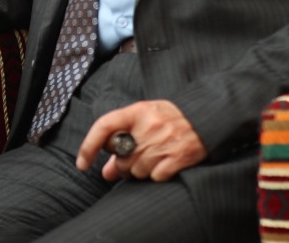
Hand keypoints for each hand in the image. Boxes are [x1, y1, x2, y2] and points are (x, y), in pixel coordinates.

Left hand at [77, 100, 206, 181]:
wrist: (206, 117)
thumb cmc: (169, 118)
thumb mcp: (144, 120)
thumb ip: (122, 141)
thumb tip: (106, 173)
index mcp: (137, 111)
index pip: (104, 127)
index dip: (89, 146)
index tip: (82, 164)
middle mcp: (149, 125)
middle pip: (121, 159)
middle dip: (123, 165)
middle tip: (135, 158)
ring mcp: (164, 141)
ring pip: (137, 171)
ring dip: (141, 171)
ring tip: (153, 158)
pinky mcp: (179, 157)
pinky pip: (156, 177)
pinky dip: (158, 175)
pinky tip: (166, 164)